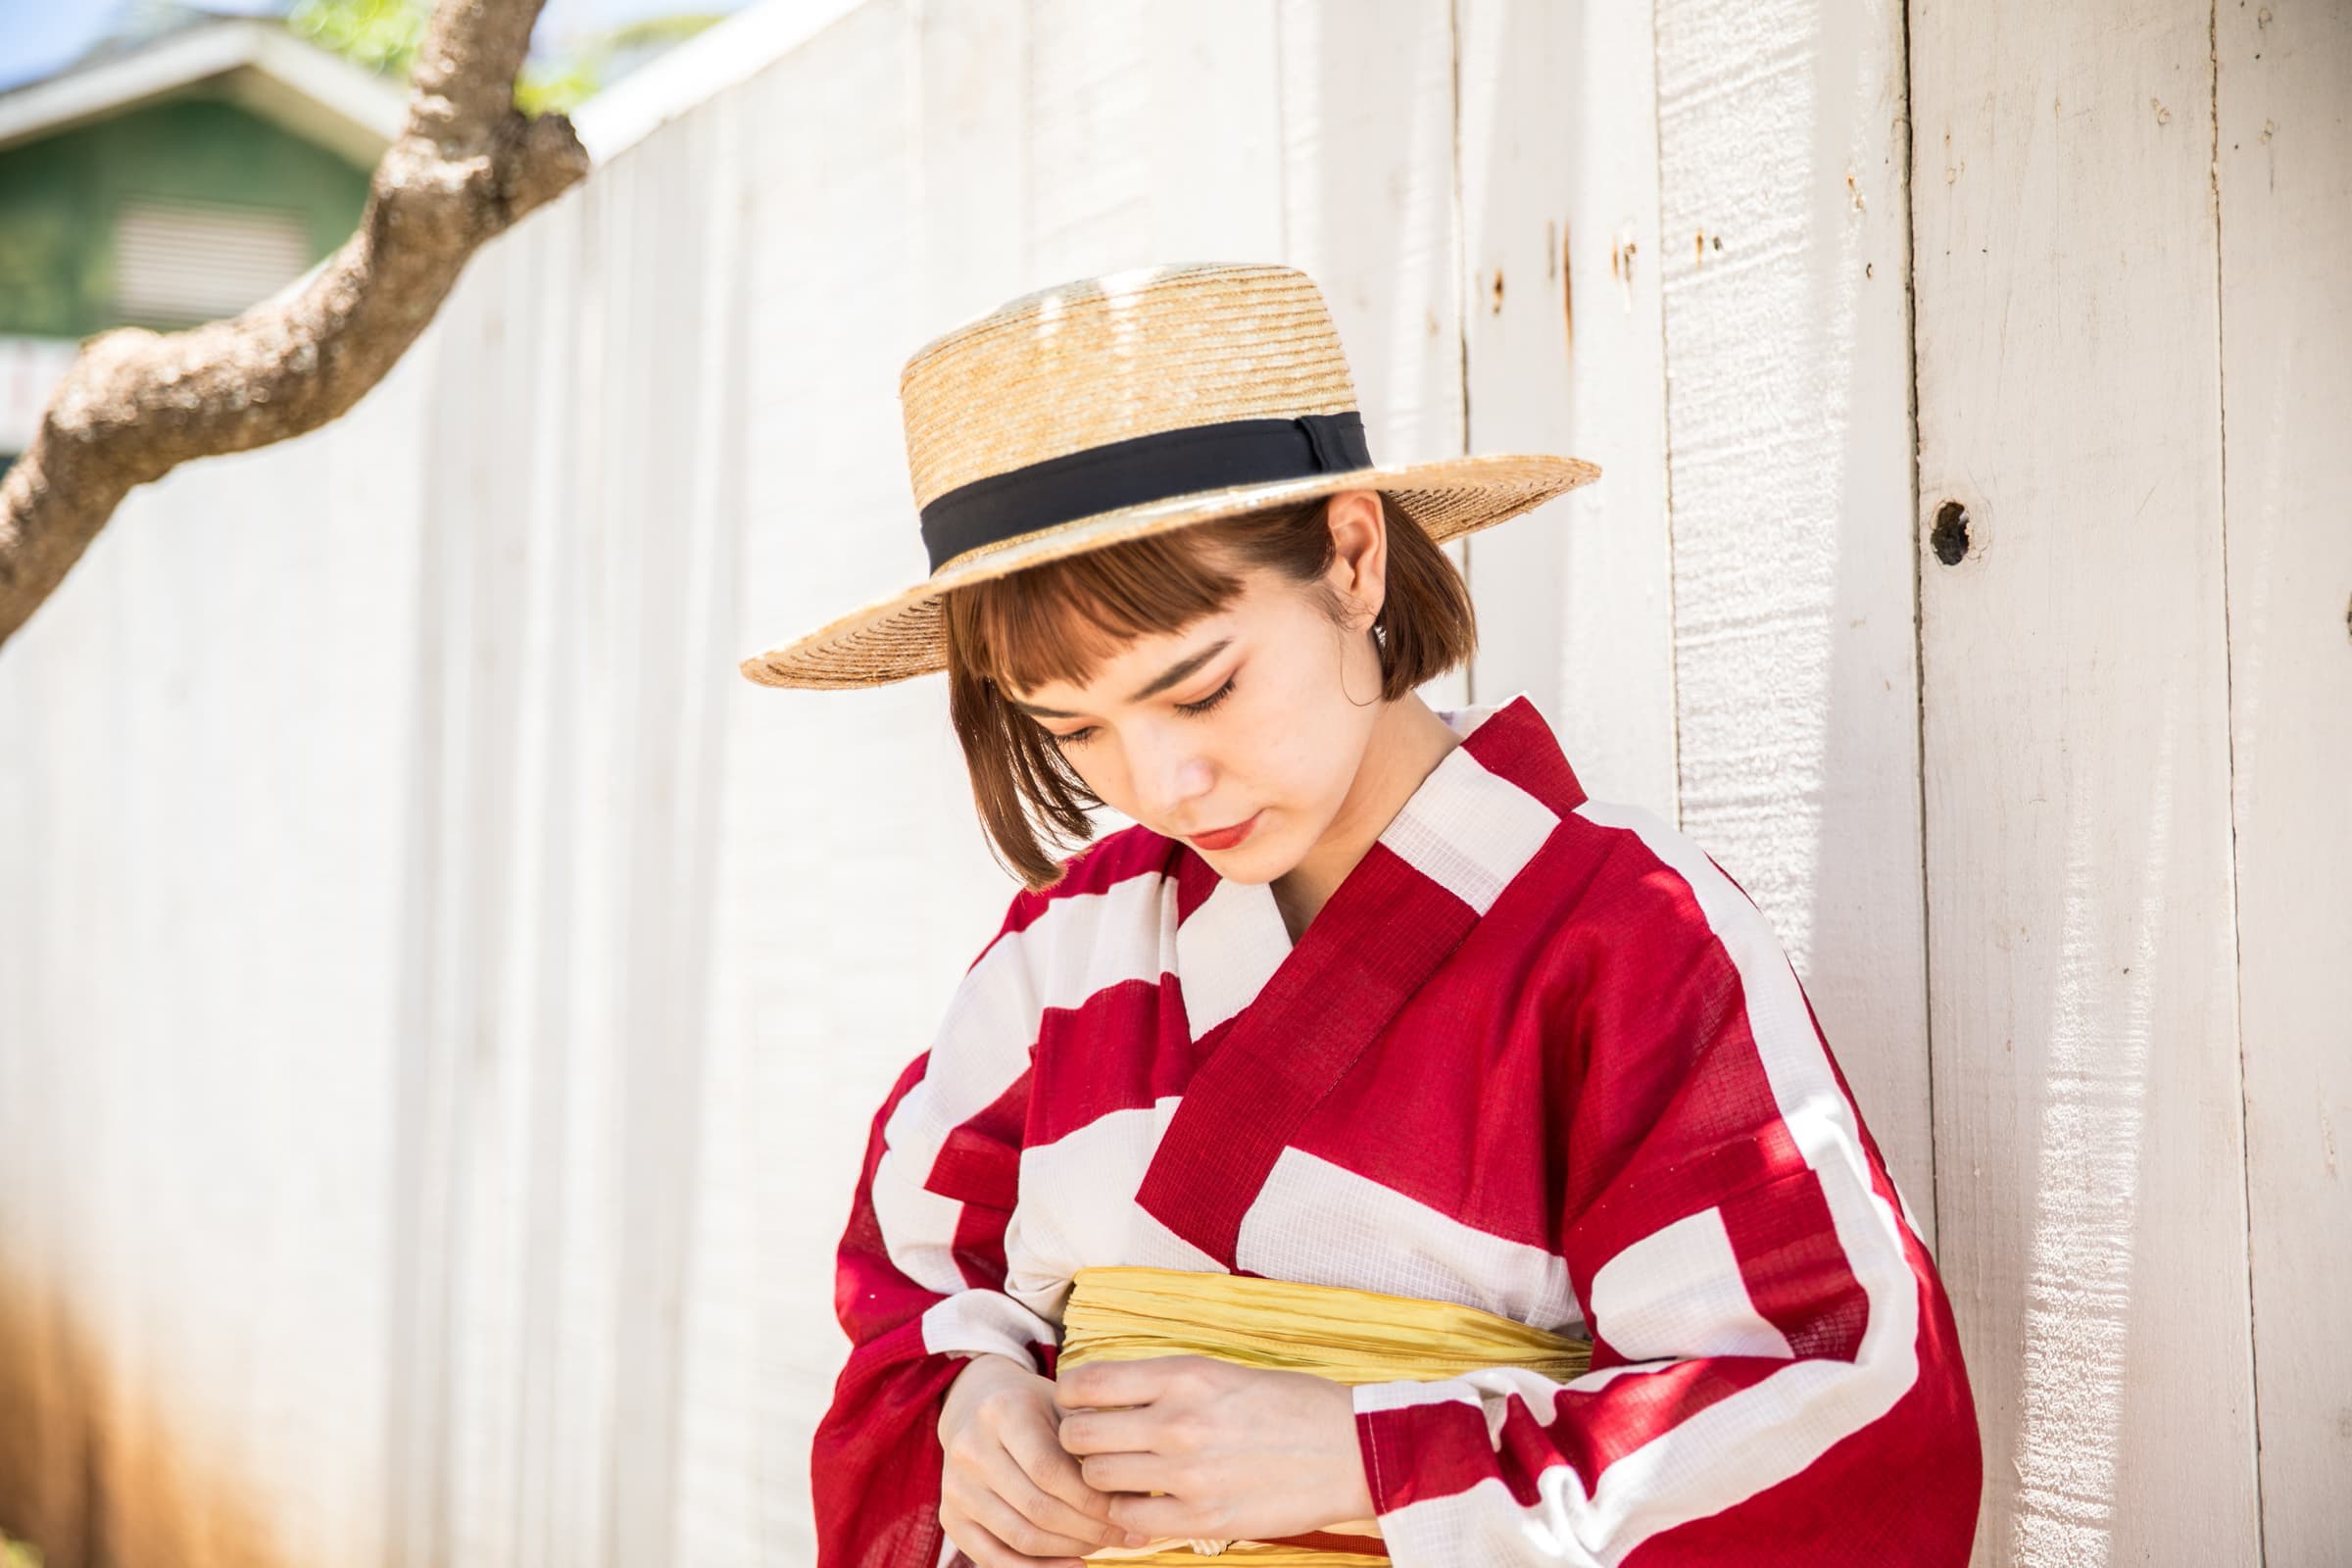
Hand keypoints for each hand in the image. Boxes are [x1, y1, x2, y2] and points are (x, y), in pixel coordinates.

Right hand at [936, 1352, 1152, 1566]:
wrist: (975, 1401)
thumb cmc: (1034, 1405)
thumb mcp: (1064, 1403)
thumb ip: (1096, 1439)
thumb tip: (1142, 1492)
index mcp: (1002, 1411)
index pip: (1050, 1471)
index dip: (1092, 1500)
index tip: (1129, 1515)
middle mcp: (970, 1448)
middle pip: (1037, 1508)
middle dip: (1089, 1530)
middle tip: (1125, 1535)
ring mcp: (955, 1485)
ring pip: (1020, 1537)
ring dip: (1069, 1550)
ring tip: (1103, 1545)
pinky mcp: (950, 1515)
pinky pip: (993, 1558)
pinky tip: (1073, 1566)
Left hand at [1052, 1355, 1376, 1543]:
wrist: (1353, 1449)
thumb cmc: (1292, 1404)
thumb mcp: (1224, 1372)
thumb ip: (1166, 1384)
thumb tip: (1109, 1394)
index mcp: (1183, 1374)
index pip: (1087, 1383)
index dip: (1072, 1396)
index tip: (1080, 1404)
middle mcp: (1178, 1421)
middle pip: (1080, 1435)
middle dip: (1078, 1440)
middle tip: (1096, 1444)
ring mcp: (1188, 1474)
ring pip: (1098, 1479)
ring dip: (1103, 1478)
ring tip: (1125, 1474)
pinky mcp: (1204, 1519)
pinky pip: (1131, 1521)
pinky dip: (1129, 1514)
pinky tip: (1149, 1503)